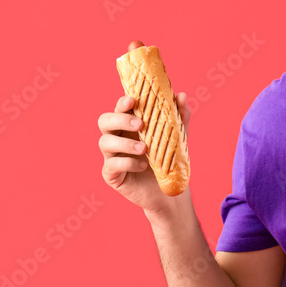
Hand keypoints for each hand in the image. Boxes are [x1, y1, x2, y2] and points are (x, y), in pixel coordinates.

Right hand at [98, 40, 191, 213]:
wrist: (170, 191)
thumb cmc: (169, 159)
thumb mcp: (178, 136)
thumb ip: (179, 116)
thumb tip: (181, 94)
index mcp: (130, 122)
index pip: (121, 104)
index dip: (122, 96)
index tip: (132, 96)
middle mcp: (117, 136)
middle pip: (104, 120)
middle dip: (119, 118)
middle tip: (140, 123)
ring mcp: (111, 156)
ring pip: (105, 142)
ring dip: (125, 143)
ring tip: (145, 148)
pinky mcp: (111, 175)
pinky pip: (111, 165)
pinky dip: (128, 163)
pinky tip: (143, 165)